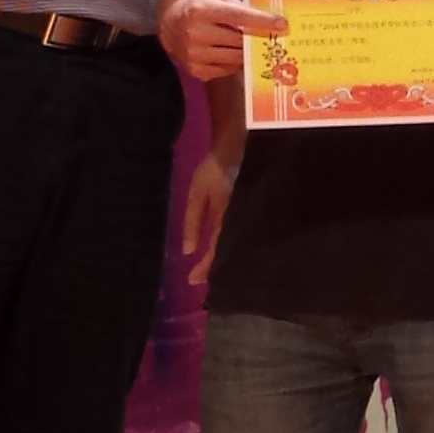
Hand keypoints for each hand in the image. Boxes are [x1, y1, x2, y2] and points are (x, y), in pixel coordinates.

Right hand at [164, 0, 285, 81]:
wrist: (170, 23)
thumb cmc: (201, 8)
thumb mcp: (217, 0)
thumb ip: (240, 9)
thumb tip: (272, 21)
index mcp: (201, 10)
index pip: (238, 17)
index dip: (262, 21)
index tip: (282, 24)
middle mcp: (196, 34)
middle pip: (240, 41)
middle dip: (259, 39)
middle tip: (275, 38)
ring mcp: (194, 55)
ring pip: (236, 58)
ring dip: (249, 53)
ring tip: (257, 47)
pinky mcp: (196, 71)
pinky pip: (227, 70)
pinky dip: (236, 63)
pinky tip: (237, 55)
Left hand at [180, 150, 234, 284]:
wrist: (233, 151)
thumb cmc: (212, 173)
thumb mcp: (197, 196)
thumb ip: (193, 222)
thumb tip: (188, 251)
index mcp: (225, 220)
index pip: (214, 250)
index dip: (204, 266)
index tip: (192, 281)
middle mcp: (237, 222)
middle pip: (226, 252)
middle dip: (214, 267)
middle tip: (199, 280)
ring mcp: (243, 217)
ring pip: (233, 245)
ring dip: (221, 258)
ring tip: (209, 269)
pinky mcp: (245, 211)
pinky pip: (235, 234)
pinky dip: (226, 245)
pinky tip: (221, 249)